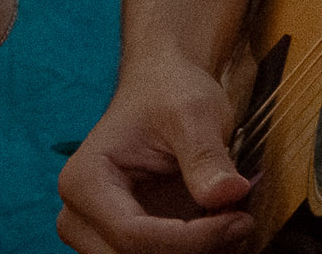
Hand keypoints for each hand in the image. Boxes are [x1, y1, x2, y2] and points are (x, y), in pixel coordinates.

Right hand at [56, 56, 252, 253]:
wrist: (162, 84)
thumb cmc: (170, 91)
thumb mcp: (194, 113)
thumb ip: (206, 156)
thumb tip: (228, 195)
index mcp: (84, 181)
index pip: (132, 234)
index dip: (189, 239)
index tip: (239, 220)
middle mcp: (80, 215)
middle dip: (192, 248)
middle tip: (241, 220)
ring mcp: (99, 231)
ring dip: (194, 251)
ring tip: (234, 219)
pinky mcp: (122, 238)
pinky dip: (192, 249)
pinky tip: (222, 225)